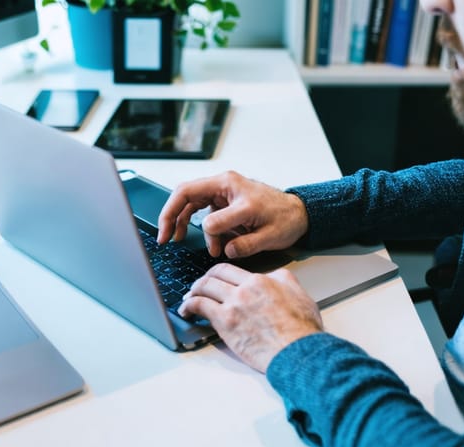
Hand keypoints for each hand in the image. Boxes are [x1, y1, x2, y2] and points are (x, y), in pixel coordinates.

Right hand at [157, 171, 308, 258]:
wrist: (299, 214)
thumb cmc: (286, 219)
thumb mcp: (269, 233)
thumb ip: (244, 240)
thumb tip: (221, 244)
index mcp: (231, 186)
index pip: (194, 197)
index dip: (183, 219)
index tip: (183, 239)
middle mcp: (224, 185)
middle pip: (185, 195)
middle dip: (171, 216)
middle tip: (164, 238)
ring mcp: (223, 193)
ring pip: (191, 203)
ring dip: (182, 222)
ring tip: (179, 240)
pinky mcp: (224, 202)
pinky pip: (203, 211)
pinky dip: (198, 226)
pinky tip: (200, 239)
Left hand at [180, 263, 323, 372]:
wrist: (298, 350)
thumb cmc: (301, 329)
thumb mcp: (298, 293)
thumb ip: (282, 281)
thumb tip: (273, 277)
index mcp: (261, 281)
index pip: (230, 269)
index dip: (217, 273)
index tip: (214, 279)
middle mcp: (245, 288)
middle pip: (214, 276)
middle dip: (203, 280)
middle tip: (198, 287)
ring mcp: (234, 304)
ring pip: (204, 288)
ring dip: (192, 292)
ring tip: (188, 299)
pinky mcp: (225, 322)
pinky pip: (199, 306)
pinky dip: (188, 306)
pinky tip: (186, 310)